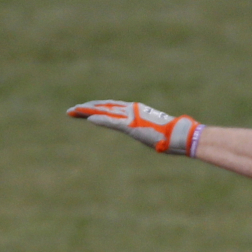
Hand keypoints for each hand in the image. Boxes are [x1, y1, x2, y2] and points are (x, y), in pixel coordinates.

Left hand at [67, 99, 204, 155]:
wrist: (180, 135)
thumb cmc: (173, 137)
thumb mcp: (157, 136)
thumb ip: (153, 136)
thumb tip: (160, 144)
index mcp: (136, 112)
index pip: (112, 108)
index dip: (97, 108)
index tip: (85, 112)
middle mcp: (131, 111)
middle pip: (104, 107)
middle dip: (87, 109)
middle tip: (71, 111)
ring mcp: (131, 117)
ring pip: (104, 111)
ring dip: (88, 112)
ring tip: (73, 112)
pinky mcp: (132, 125)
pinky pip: (112, 121)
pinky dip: (100, 120)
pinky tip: (88, 119)